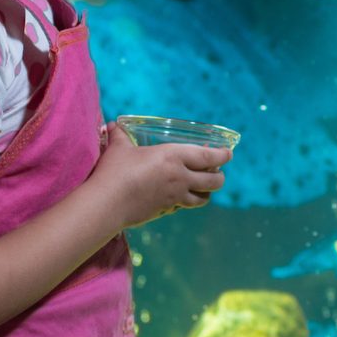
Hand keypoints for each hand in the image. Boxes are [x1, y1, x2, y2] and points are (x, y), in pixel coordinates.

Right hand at [94, 121, 231, 228]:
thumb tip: (113, 124)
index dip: (222, 155)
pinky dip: (186, 202)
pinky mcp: (165, 211)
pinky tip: (179, 198)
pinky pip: (183, 207)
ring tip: (203, 187)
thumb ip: (120, 136)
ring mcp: (175, 197)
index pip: (208, 157)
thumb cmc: (115, 171)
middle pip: (213, 181)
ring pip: (203, 198)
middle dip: (220, 177)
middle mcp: (180, 178)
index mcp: (174, 157)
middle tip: (217, 172)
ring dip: (206, 192)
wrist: (107, 204)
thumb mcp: (119, 148)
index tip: (229, 154)